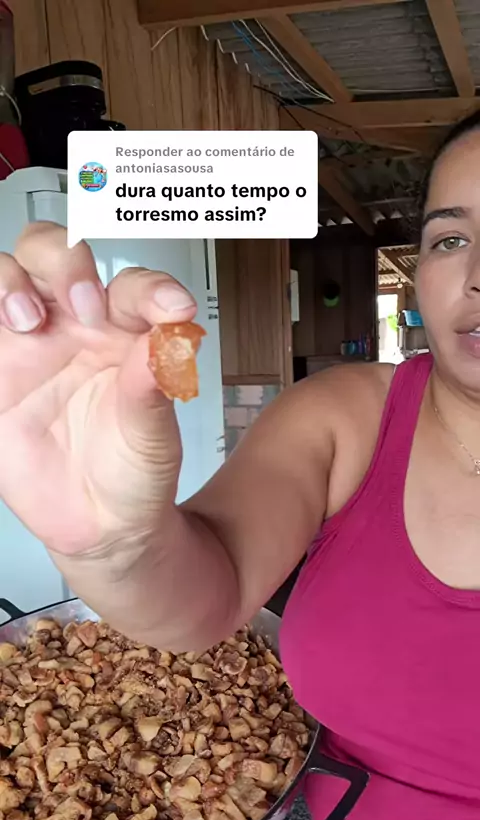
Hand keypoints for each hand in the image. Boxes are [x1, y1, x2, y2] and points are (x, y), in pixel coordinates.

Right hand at [0, 222, 196, 561]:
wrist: (97, 525)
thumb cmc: (132, 471)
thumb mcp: (153, 434)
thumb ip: (154, 384)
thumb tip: (172, 335)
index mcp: (121, 332)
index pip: (131, 286)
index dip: (152, 288)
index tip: (173, 309)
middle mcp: (72, 327)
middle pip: (54, 254)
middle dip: (65, 264)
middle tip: (84, 308)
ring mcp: (27, 346)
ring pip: (5, 276)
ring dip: (10, 282)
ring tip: (27, 321)